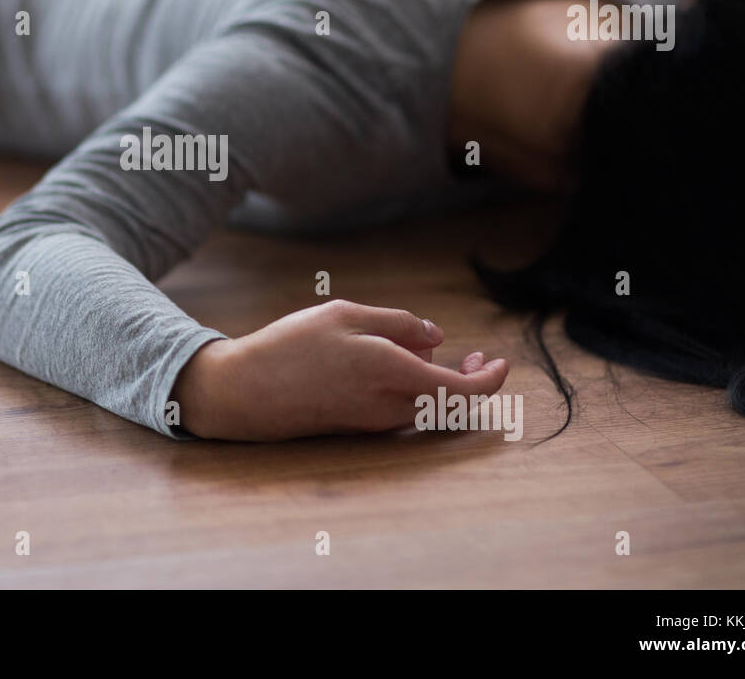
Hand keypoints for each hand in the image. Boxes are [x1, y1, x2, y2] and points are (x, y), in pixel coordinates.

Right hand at [172, 299, 508, 440]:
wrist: (244, 392)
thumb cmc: (289, 347)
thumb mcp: (343, 316)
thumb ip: (396, 324)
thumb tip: (437, 340)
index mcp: (389, 373)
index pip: (461, 392)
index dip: (490, 382)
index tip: (500, 363)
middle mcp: (388, 406)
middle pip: (451, 408)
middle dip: (471, 382)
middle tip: (476, 356)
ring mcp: (373, 422)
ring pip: (427, 410)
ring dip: (442, 386)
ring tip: (433, 354)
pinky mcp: (358, 427)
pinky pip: (403, 413)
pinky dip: (416, 392)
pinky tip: (399, 368)